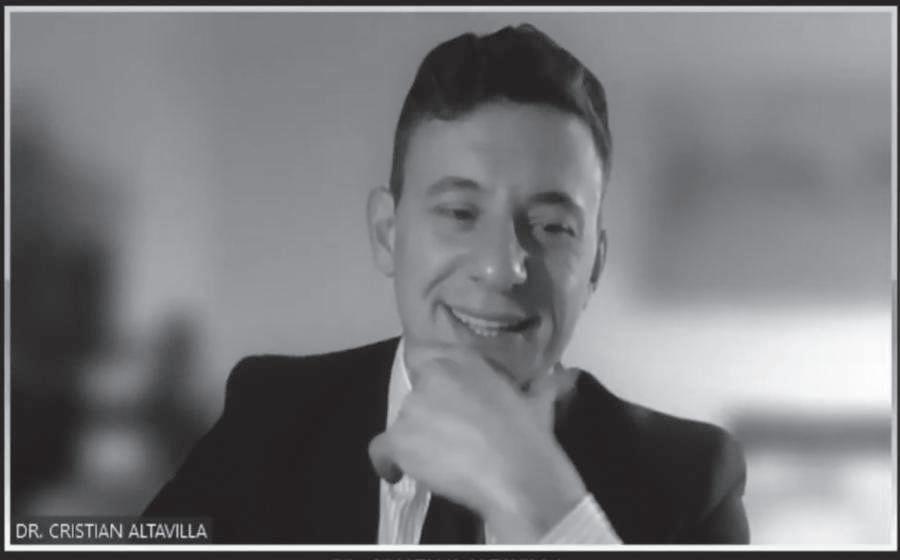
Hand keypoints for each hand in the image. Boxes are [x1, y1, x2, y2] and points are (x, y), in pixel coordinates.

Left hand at [368, 341, 585, 542]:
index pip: (425, 354)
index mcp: (463, 360)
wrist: (519, 476)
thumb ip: (544, 385)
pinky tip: (398, 473)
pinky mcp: (399, 439)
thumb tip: (566, 377)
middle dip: (429, 413)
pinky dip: (387, 462)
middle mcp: (433, 376)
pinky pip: (381, 450)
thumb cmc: (531, 438)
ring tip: (439, 460)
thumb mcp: (540, 402)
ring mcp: (413, 407)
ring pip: (402, 423)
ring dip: (416, 439)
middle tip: (451, 436)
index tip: (438, 396)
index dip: (429, 377)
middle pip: (415, 393)